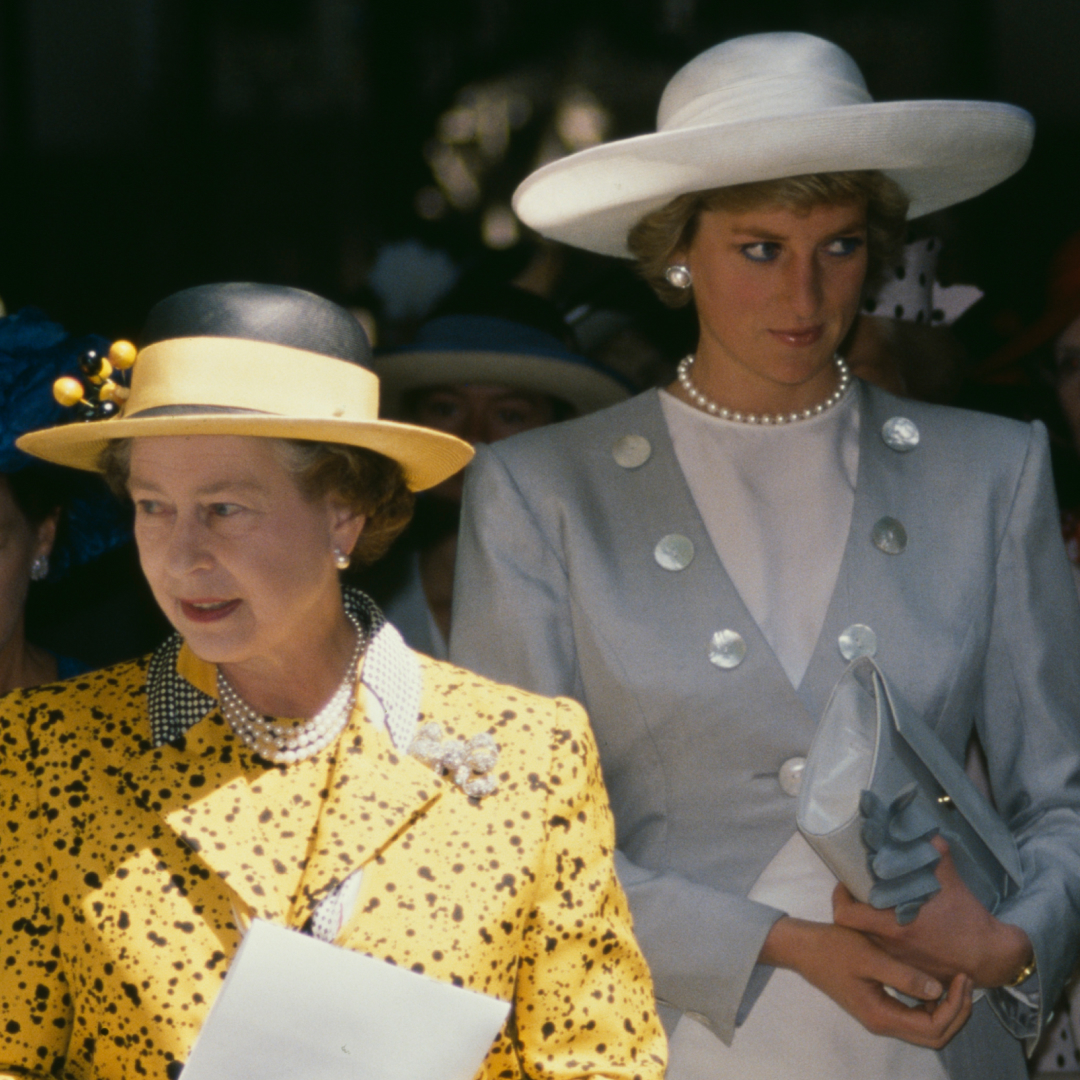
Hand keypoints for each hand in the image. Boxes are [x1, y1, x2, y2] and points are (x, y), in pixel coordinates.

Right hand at [761, 916, 972, 1047]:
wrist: (803, 948)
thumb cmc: (833, 948)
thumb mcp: (869, 956)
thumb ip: (902, 975)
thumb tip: (937, 990)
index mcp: (882, 1016)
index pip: (932, 1027)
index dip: (954, 1006)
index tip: (961, 976)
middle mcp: (883, 1023)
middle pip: (933, 1036)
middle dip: (957, 1012)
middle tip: (965, 980)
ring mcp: (879, 1017)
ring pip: (925, 1029)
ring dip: (946, 1010)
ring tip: (956, 981)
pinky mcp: (877, 1006)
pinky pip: (914, 1017)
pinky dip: (931, 1005)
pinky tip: (933, 982)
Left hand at [832, 837, 1032, 987]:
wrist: (993, 957)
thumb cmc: (969, 919)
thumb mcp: (952, 881)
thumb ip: (935, 854)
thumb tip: (926, 832)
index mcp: (893, 927)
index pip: (845, 915)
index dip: (840, 897)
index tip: (847, 881)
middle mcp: (890, 946)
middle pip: (850, 928)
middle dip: (849, 908)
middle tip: (856, 891)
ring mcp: (899, 960)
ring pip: (866, 939)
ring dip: (865, 922)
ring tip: (872, 903)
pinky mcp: (910, 968)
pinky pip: (885, 952)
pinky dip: (882, 937)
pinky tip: (893, 923)